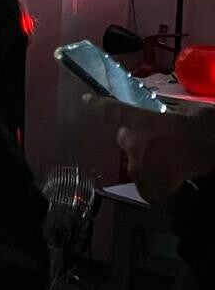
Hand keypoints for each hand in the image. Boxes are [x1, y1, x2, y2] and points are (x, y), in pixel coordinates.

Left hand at [84, 95, 214, 205]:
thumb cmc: (209, 133)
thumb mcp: (193, 112)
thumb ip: (169, 108)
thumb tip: (156, 105)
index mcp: (149, 122)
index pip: (115, 112)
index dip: (99, 106)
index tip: (87, 100)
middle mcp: (139, 145)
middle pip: (124, 136)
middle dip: (136, 135)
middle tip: (158, 137)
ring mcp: (142, 169)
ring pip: (133, 159)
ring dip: (145, 157)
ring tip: (169, 159)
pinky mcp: (148, 189)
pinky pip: (142, 182)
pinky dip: (152, 180)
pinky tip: (169, 177)